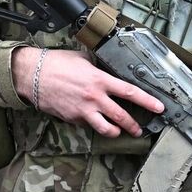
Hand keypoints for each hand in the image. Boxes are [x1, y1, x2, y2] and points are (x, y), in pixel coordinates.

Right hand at [12, 47, 164, 137]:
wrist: (33, 75)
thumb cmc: (57, 63)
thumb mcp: (84, 59)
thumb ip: (99, 67)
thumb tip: (109, 69)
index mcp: (100, 80)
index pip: (130, 92)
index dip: (147, 101)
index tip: (159, 108)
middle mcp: (94, 98)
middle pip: (121, 116)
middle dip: (134, 125)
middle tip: (140, 129)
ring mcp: (83, 110)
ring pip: (106, 129)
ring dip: (116, 132)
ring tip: (120, 132)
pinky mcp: (72, 118)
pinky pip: (87, 125)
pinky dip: (93, 124)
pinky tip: (94, 121)